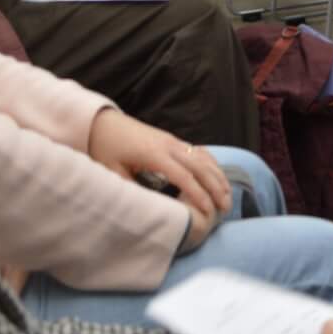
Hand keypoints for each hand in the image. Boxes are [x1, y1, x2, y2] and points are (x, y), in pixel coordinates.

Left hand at [87, 108, 228, 219]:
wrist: (104, 123)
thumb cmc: (106, 148)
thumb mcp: (112, 171)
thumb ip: (129, 188)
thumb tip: (145, 209)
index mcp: (154, 154)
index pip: (183, 176)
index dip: (198, 194)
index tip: (208, 210)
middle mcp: (169, 145)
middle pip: (201, 166)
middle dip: (216, 187)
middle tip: (226, 207)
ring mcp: (174, 141)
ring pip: (204, 158)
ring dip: (218, 176)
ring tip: (228, 194)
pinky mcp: (174, 140)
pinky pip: (199, 151)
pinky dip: (212, 163)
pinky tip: (219, 175)